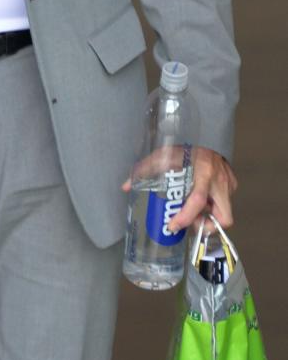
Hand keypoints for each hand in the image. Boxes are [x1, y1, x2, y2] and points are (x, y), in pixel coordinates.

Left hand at [120, 146, 236, 232]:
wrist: (206, 134)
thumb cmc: (184, 147)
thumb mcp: (162, 156)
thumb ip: (144, 170)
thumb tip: (126, 186)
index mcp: (203, 172)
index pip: (197, 201)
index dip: (185, 217)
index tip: (173, 225)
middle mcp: (219, 181)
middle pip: (223, 217)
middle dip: (206, 225)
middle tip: (190, 222)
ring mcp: (229, 184)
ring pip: (224, 212)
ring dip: (209, 215)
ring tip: (194, 210)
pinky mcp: (233, 184)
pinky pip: (224, 202)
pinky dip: (213, 205)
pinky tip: (200, 198)